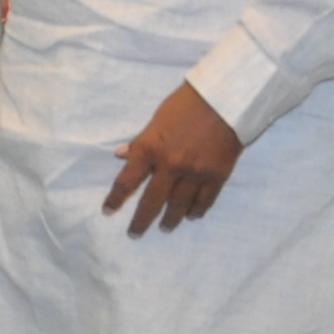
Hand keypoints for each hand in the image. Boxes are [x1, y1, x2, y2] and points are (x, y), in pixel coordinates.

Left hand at [102, 82, 242, 236]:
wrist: (225, 100)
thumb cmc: (187, 104)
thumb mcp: (156, 119)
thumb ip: (140, 141)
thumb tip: (121, 155)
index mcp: (150, 148)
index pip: (127, 181)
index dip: (115, 199)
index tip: (108, 211)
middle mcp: (170, 165)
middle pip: (151, 201)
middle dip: (141, 220)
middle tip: (135, 233)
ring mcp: (194, 173)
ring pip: (178, 205)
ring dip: (170, 219)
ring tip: (164, 228)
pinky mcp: (217, 176)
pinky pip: (204, 201)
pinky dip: (196, 211)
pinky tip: (191, 216)